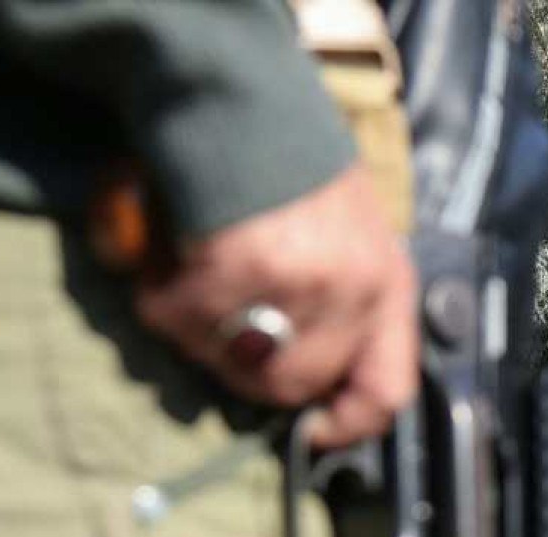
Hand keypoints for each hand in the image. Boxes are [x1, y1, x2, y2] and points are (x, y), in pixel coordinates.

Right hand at [135, 163, 417, 447]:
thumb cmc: (290, 165)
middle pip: (295, 384)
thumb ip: (344, 306)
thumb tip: (310, 390)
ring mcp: (303, 283)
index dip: (350, 426)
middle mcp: (356, 290)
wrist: (240, 94)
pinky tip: (161, 258)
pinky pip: (183, 323)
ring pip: (231, 360)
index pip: (387, 390)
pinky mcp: (244, 270)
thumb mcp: (350, 235)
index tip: (311, 433)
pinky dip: (159, 298)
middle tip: (217, 325)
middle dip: (246, 367)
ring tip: (189, 277)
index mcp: (388, 284)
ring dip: (197, 330)